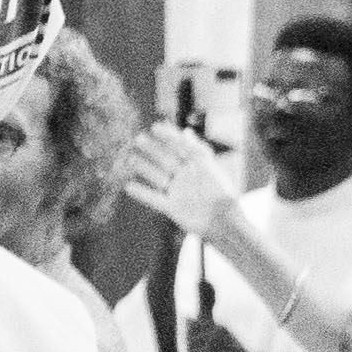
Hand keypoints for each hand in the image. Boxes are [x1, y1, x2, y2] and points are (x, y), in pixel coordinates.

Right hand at [119, 126, 240, 243]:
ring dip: (144, 168)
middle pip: (166, 160)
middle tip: (138, 139)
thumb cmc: (223, 197)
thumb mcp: (209, 170)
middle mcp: (187, 177)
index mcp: (199, 167)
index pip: (182, 147)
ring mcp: (178, 191)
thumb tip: (186, 132)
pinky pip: (153, 198)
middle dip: (153, 149)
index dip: (169, 136)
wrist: (223, 225)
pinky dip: (141, 193)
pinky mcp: (171, 207)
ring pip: (157, 176)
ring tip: (130, 159)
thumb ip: (197, 151)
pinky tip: (128, 186)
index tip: (155, 127)